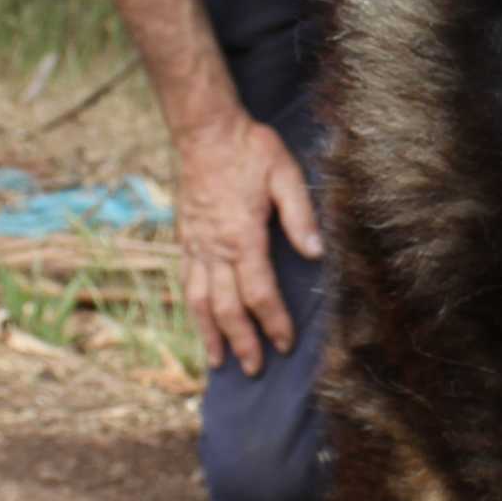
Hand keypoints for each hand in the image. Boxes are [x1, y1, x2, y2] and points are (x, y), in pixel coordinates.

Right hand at [175, 115, 322, 376]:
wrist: (205, 130)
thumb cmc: (250, 149)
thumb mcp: (285, 174)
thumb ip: (300, 216)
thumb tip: (315, 254)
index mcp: (242, 235)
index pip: (259, 292)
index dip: (273, 322)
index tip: (286, 345)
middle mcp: (214, 247)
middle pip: (226, 307)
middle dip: (242, 341)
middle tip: (255, 369)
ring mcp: (196, 244)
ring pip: (199, 300)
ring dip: (210, 334)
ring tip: (218, 362)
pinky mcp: (185, 238)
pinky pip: (186, 282)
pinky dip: (193, 309)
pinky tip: (200, 323)